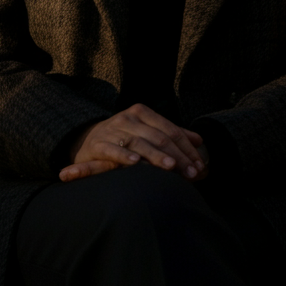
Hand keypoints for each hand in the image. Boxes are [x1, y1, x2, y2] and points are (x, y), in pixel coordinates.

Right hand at [60, 103, 207, 182]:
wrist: (86, 139)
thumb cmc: (123, 137)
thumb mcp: (146, 131)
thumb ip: (171, 134)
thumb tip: (199, 140)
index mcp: (143, 113)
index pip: (171, 130)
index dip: (187, 148)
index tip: (198, 165)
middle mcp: (129, 118)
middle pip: (159, 137)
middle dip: (178, 156)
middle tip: (191, 173)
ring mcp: (113, 130)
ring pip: (139, 143)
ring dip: (156, 156)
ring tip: (171, 167)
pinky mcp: (98, 144)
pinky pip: (113, 150)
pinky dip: (124, 156)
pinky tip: (135, 163)